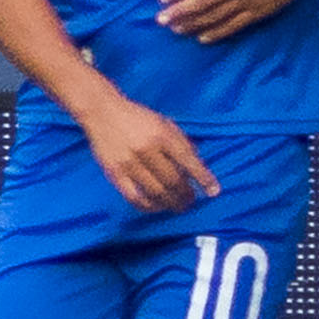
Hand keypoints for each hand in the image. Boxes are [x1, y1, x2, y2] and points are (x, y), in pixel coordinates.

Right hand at [80, 97, 219, 212]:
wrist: (103, 112)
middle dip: (186, 195)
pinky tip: (157, 207)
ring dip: (171, 204)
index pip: (188, 160)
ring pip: (156, 192)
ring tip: (178, 206)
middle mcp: (147, 149)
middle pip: (173, 181)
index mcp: (162, 134)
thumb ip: (181, 142)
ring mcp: (129, 163)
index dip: (204, 178)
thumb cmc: (138, 118)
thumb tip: (197, 167)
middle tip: (191, 201)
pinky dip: (149, 206)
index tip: (214, 191)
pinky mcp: (114, 173)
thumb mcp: (164, 123)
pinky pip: (134, 197)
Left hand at [157, 0, 317, 41]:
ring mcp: (245, 2)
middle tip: (161, 20)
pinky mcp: (256, 13)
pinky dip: (217, 33)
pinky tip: (202, 38)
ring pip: (214, 16)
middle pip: (202, 2)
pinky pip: (233, 26)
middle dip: (180, 12)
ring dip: (193, 24)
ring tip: (176, 29)